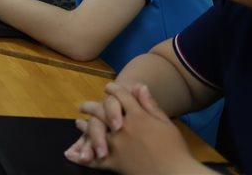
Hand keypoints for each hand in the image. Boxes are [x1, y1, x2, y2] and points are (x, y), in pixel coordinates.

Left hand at [65, 84, 200, 173]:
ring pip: (95, 131)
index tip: (108, 88)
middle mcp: (123, 128)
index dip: (114, 89)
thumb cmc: (175, 148)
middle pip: (102, 111)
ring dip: (85, 127)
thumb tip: (139, 85)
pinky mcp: (115, 162)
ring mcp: (117, 145)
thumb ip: (150, 104)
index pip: (121, 96)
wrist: (176, 173)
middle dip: (91, 107)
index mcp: (137, 116)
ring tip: (79, 124)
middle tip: (83, 106)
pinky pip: (95, 159)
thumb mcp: (165, 123)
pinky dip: (84, 157)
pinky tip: (75, 154)